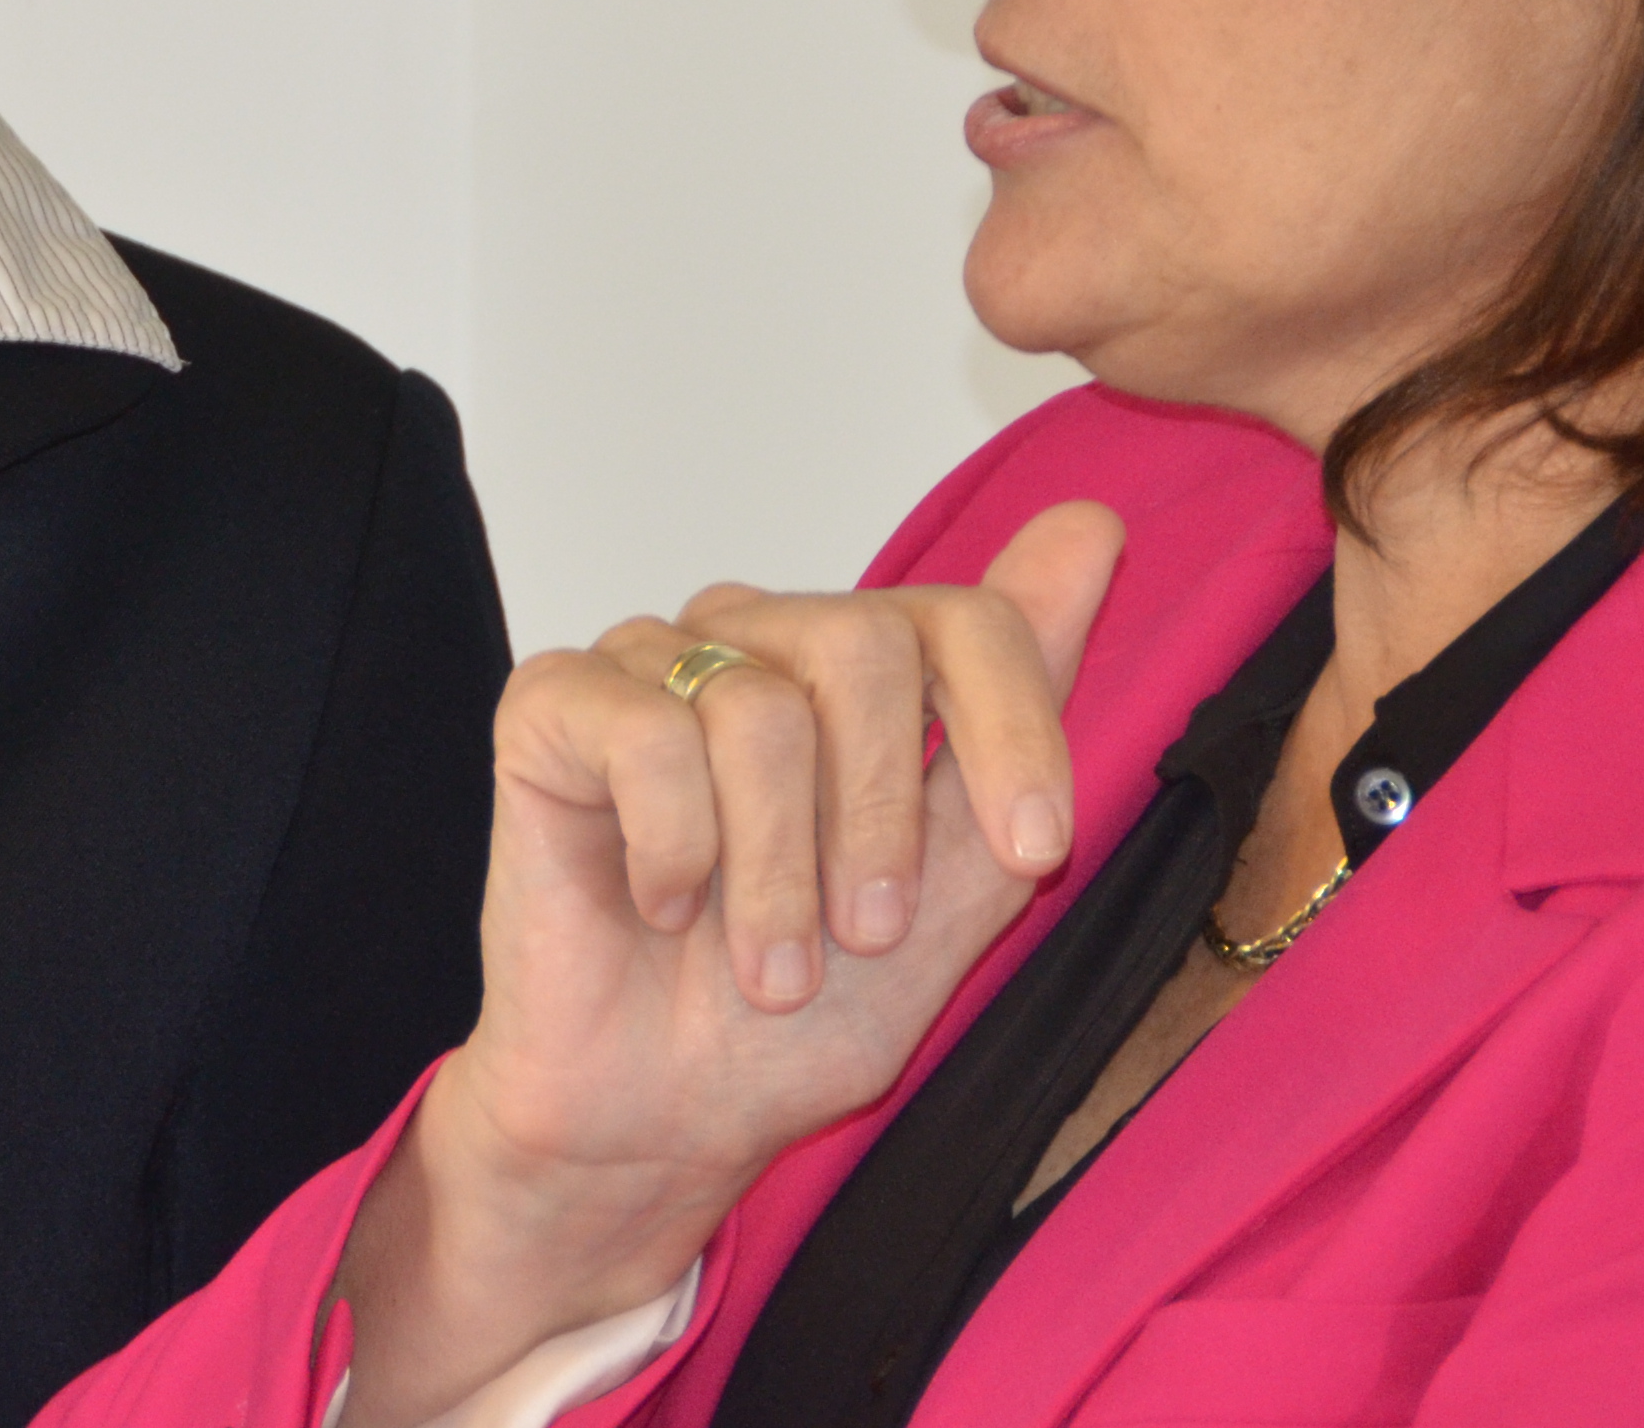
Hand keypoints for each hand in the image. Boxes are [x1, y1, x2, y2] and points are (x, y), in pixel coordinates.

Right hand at [334, 503, 1125, 1423]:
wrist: (661, 1118)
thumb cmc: (797, 1015)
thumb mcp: (952, 892)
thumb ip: (1013, 725)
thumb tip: (1092, 526)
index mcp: (856, 672)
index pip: (963, 619)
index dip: (1014, 728)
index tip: (1034, 851)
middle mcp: (754, 642)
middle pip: (864, 641)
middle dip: (883, 818)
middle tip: (863, 932)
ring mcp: (649, 664)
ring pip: (759, 710)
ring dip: (777, 876)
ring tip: (765, 963)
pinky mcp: (551, 703)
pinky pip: (646, 738)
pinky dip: (675, 851)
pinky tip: (660, 904)